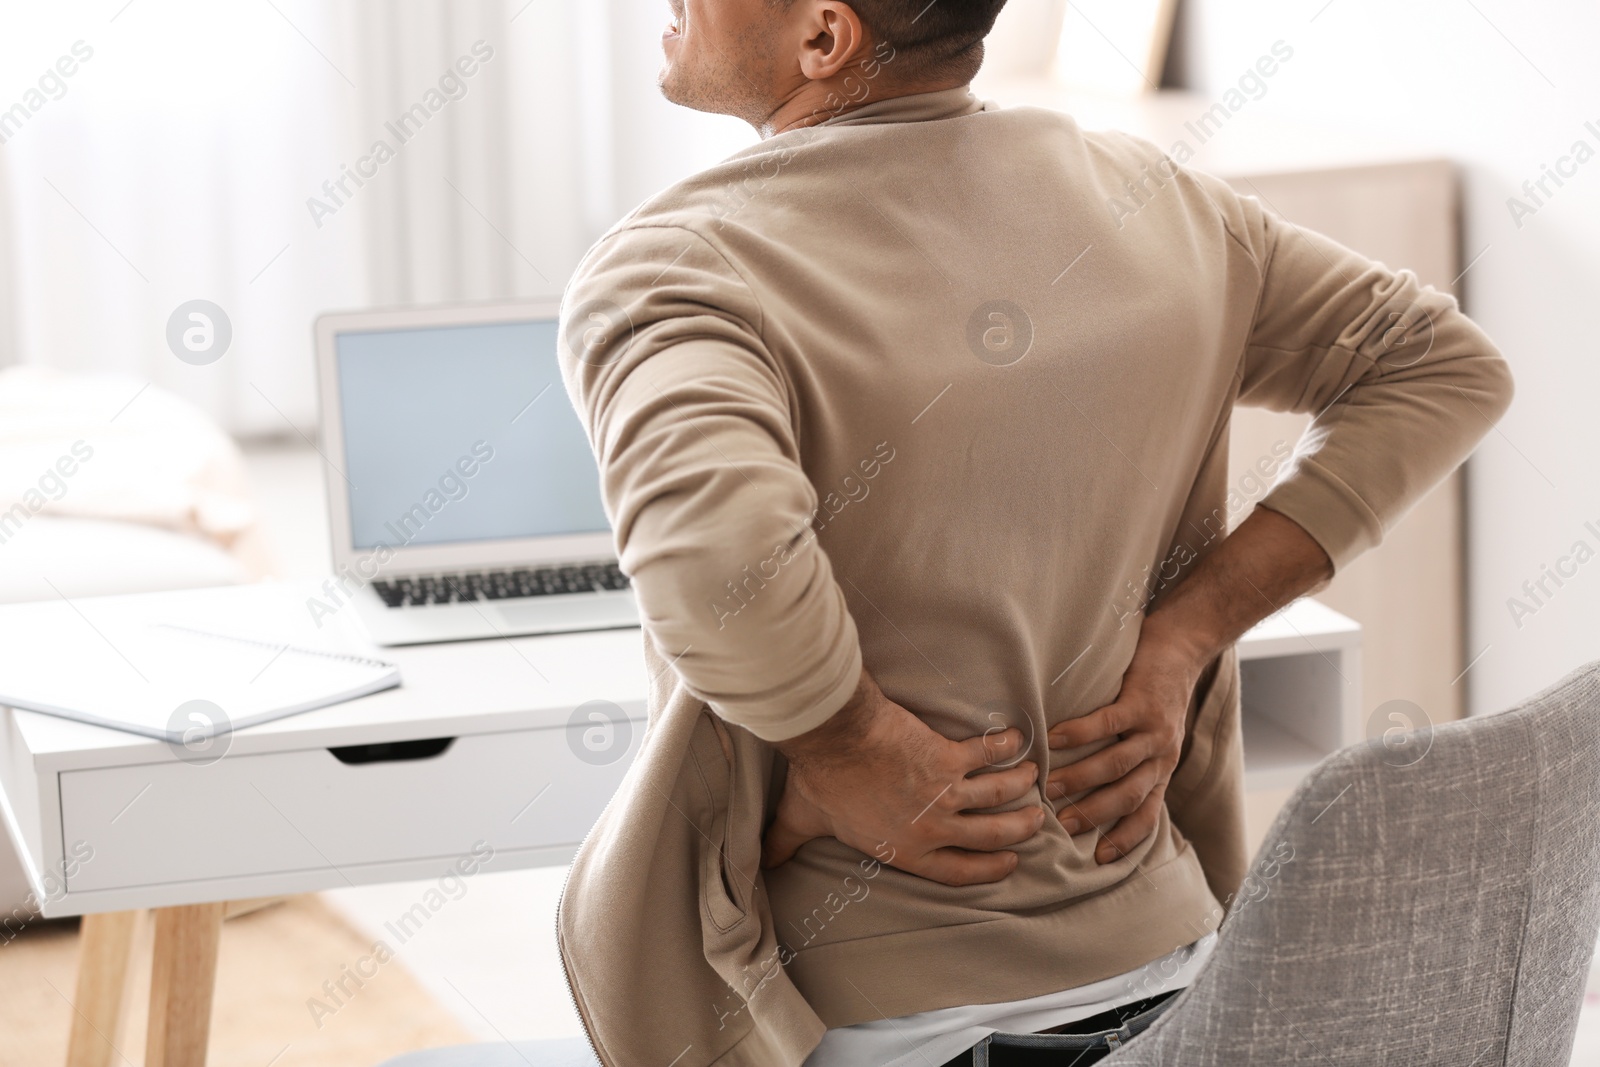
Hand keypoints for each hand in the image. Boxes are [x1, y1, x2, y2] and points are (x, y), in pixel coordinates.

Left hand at [762, 670, 1045, 885]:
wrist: (833, 737)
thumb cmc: (820, 779)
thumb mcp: (802, 821)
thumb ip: (785, 844)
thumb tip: (762, 861)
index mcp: (906, 850)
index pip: (959, 871)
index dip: (990, 869)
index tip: (1010, 862)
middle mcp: (933, 827)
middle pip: (992, 835)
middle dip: (1018, 830)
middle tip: (1035, 820)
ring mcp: (945, 791)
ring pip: (999, 795)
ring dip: (1019, 786)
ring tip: (1032, 777)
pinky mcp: (949, 756)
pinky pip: (988, 753)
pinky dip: (1006, 745)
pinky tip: (1016, 739)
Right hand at [1046, 618, 1204, 864]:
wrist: (1182, 648)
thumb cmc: (1155, 692)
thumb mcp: (1152, 735)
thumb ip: (1130, 761)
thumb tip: (1088, 789)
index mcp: (1162, 768)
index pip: (1147, 814)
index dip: (1125, 839)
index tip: (1098, 859)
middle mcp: (1162, 755)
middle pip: (1128, 795)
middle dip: (1094, 814)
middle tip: (1060, 826)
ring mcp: (1154, 729)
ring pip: (1118, 764)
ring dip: (1083, 778)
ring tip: (1050, 786)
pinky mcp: (1142, 701)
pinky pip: (1108, 723)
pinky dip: (1080, 733)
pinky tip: (1054, 739)